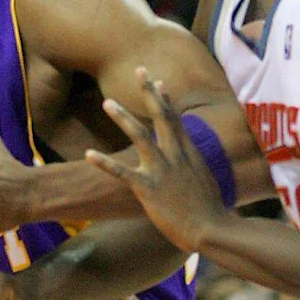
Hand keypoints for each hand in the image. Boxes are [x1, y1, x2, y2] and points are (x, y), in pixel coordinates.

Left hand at [86, 68, 229, 252]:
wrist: (212, 229)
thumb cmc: (212, 211)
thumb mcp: (207, 181)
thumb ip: (196, 168)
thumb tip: (193, 163)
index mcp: (189, 154)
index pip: (175, 119)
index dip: (165, 100)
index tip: (158, 82)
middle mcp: (176, 156)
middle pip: (161, 116)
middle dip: (149, 92)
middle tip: (139, 70)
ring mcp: (162, 171)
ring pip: (140, 136)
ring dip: (123, 118)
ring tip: (107, 102)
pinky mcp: (148, 189)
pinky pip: (122, 173)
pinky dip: (104, 163)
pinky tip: (88, 154)